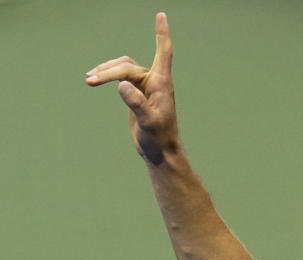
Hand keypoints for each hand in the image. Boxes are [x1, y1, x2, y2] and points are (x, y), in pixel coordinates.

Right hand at [85, 13, 178, 164]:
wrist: (159, 151)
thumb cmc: (159, 138)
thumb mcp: (148, 122)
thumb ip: (136, 104)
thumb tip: (122, 86)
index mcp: (162, 84)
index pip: (163, 52)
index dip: (161, 34)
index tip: (161, 15)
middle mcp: (154, 81)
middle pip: (128, 66)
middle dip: (109, 71)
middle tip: (91, 80)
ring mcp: (145, 86)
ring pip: (122, 68)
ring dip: (105, 71)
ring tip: (89, 80)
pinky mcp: (136, 93)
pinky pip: (120, 76)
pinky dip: (107, 76)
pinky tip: (94, 80)